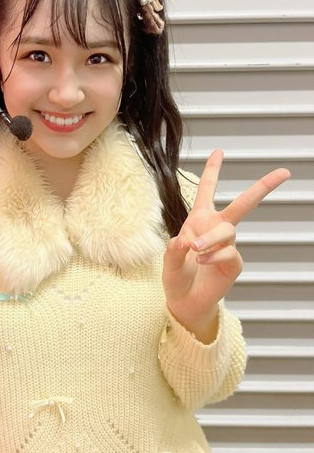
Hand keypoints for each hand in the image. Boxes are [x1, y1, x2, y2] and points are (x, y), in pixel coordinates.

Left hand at [162, 151, 289, 337]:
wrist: (184, 301)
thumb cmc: (176, 277)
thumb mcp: (168, 261)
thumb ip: (173, 250)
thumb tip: (185, 241)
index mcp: (199, 220)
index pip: (206, 191)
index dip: (212, 171)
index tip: (219, 151)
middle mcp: (216, 229)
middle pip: (243, 204)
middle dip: (263, 187)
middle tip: (283, 172)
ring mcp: (227, 246)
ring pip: (228, 230)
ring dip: (212, 238)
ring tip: (196, 250)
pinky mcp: (233, 263)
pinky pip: (229, 252)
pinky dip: (215, 255)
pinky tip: (203, 261)